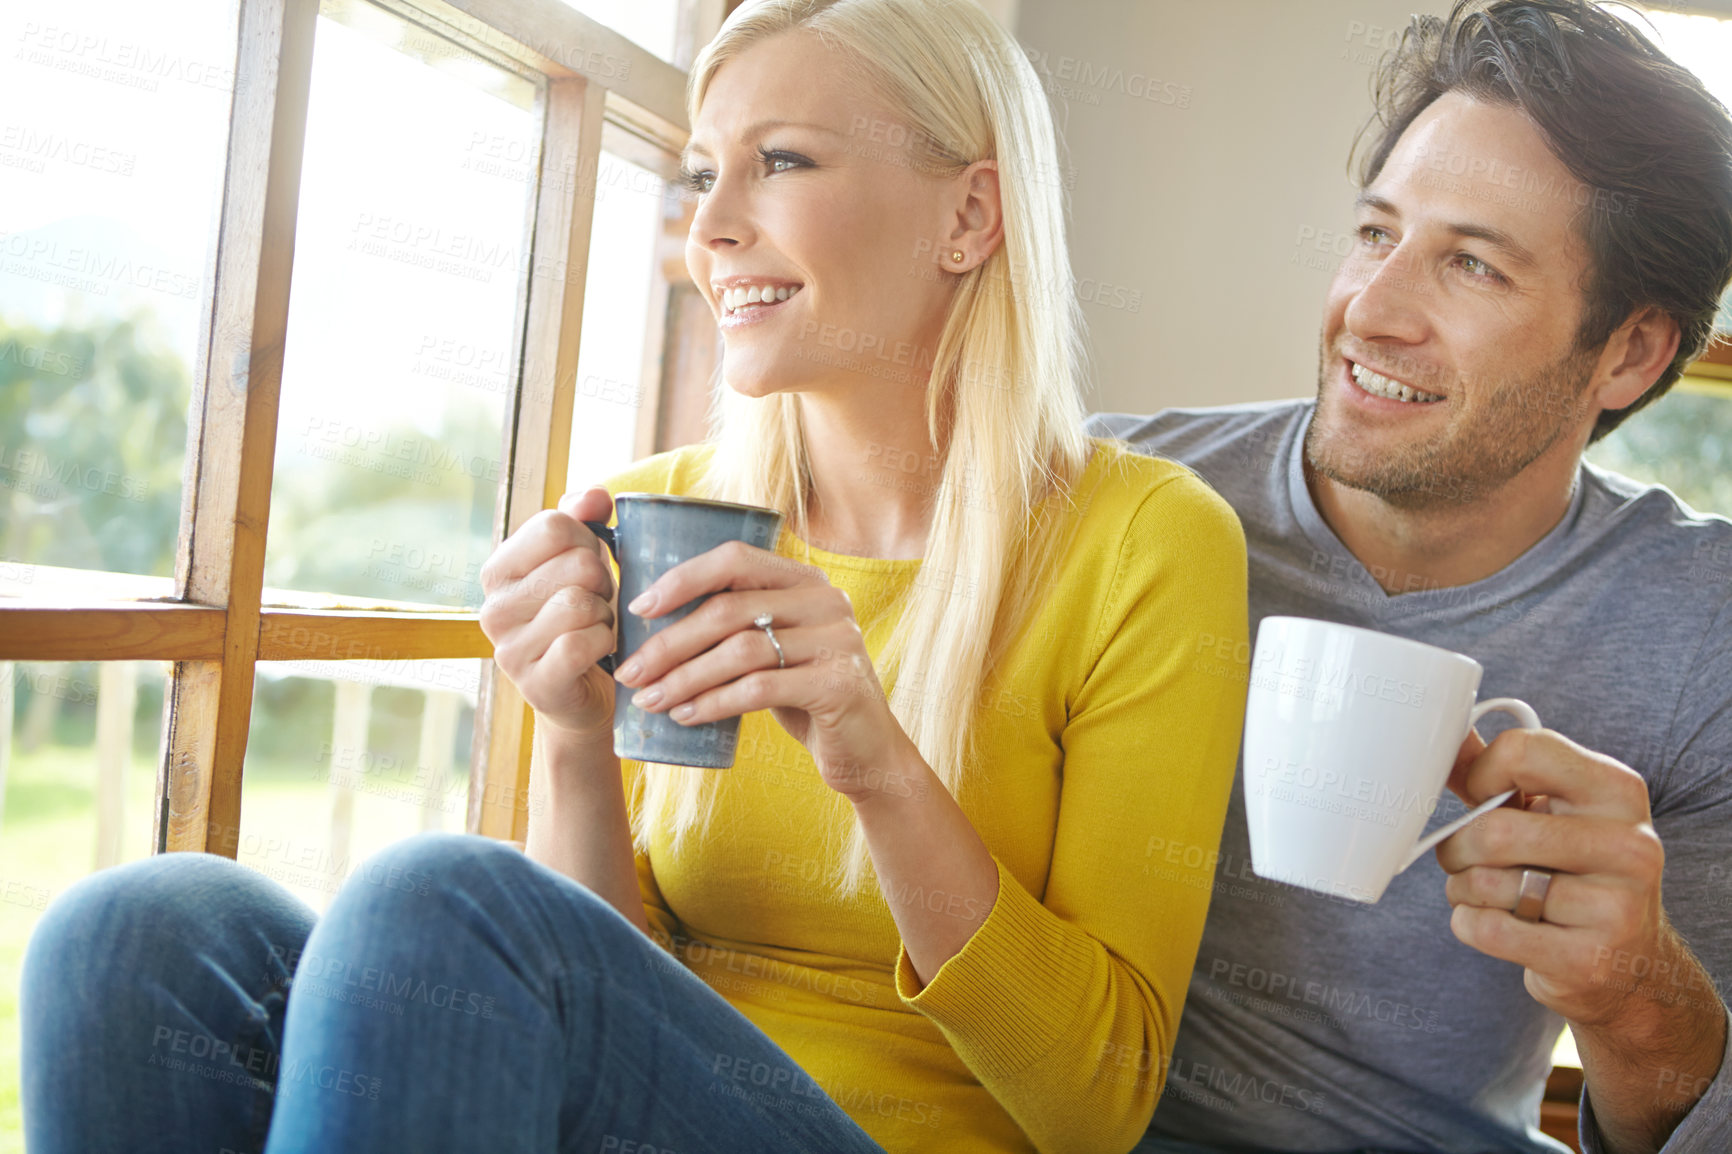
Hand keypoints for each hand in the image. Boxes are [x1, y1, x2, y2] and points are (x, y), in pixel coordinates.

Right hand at [478, 487, 618, 738]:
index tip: (588, 564)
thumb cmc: (583, 618)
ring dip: (606, 614)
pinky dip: (605, 641)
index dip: (588, 540)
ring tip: (598, 625)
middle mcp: (493, 608)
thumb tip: (596, 497)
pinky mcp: (535, 683)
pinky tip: (600, 650)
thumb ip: (584, 519)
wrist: (585, 693)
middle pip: (576, 563)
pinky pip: (583, 642)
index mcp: (498, 570)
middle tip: (598, 602)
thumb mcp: (580, 562)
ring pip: (580, 602)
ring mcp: (509, 649)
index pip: (553, 524)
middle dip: (604, 581)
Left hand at [611, 539, 920, 801]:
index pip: (735, 558)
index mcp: (806, 581)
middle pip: (729, 609)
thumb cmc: (804, 698)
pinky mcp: (838, 684)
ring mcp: (838, 640)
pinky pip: (760, 689)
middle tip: (630, 672)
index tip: (638, 609)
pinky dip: (714, 703)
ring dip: (685, 678)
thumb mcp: (775, 650)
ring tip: (650, 700)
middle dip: (670, 643)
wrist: (866, 752)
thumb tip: (650, 620)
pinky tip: (686, 716)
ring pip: (740, 650)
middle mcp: (826, 601)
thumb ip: (736, 625)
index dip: (682, 578)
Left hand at [1436, 726, 1683, 1028]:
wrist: (1629, 962)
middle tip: (1463, 857)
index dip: (1482, 774)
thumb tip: (1441, 735)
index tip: (1482, 798)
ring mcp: (1615, 906)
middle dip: (1457, 847)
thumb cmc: (1573, 870)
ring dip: (1463, 889)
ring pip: (1484, 883)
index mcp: (1618, 791)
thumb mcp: (1550, 810)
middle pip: (1494, 830)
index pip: (1523, 750)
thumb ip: (1498, 771)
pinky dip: (1469, 924)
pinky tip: (1496, 923)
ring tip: (1489, 893)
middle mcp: (1629, 844)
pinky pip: (1487, 929)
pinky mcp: (1589, 960)